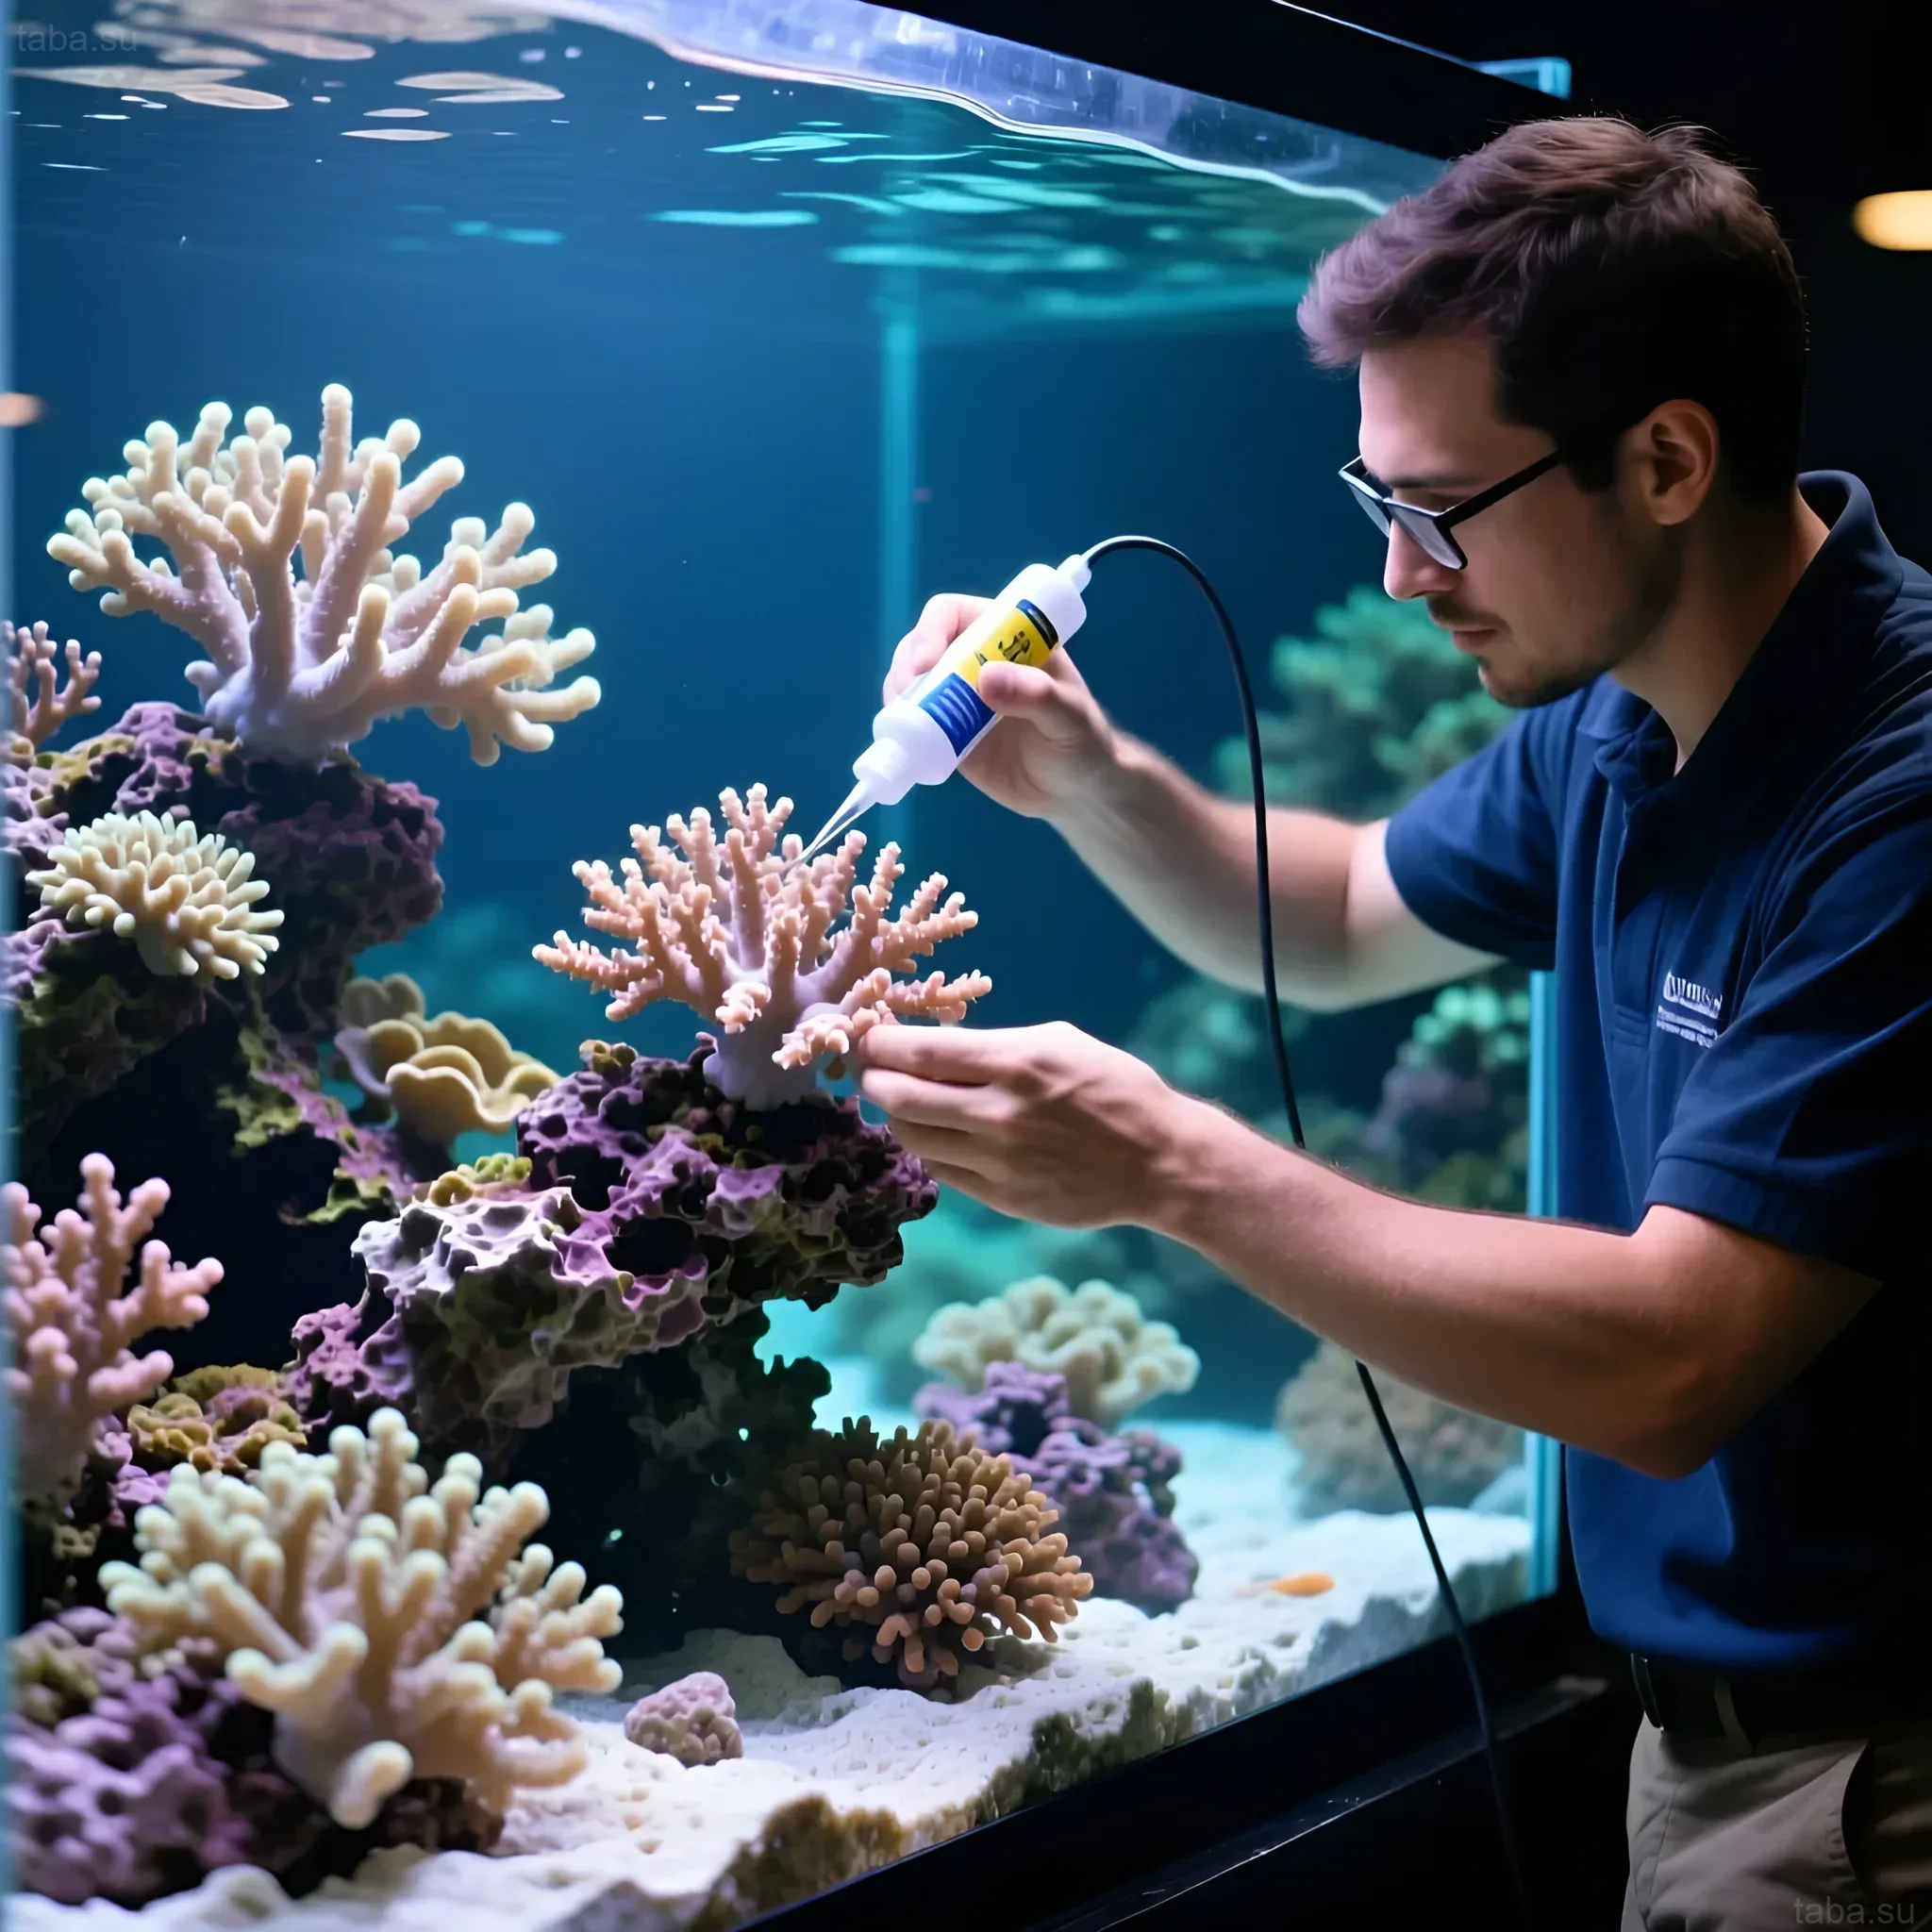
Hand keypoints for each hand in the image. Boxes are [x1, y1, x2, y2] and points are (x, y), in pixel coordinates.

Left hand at [854, 1019, 1211, 1227]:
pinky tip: (943, 1134)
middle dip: (874, 1080)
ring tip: (909, 1103)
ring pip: (912, 1137)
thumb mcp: (1059, 1041)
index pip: (917, 1052)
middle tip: (874, 1072)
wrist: (1159, 1161)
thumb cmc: (1114, 1087)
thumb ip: (995, 1043)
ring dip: (899, 1116)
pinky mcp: (1001, 1197)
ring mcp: (998, 1161)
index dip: (878, 1044)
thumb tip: (933, 1045)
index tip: (868, 1038)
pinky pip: (940, 1170)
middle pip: (899, 1098)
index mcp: (1015, 1062)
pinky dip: (930, 1148)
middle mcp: (999, 1112)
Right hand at [884, 593, 1117, 820]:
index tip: (925, 665)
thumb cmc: (1083, 742)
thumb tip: (986, 677)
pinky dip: (902, 730)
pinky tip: (905, 745)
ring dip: (898, 698)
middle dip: (906, 667)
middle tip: (905, 698)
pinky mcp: (947, 735)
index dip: (930, 631)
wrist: (1078, 792)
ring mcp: (957, 699)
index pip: (953, 615)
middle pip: (921, 646)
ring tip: (902, 723)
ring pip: (910, 684)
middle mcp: (974, 662)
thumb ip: (1037, 695)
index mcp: (1005, 638)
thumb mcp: (1070, 716)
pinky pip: (914, 725)